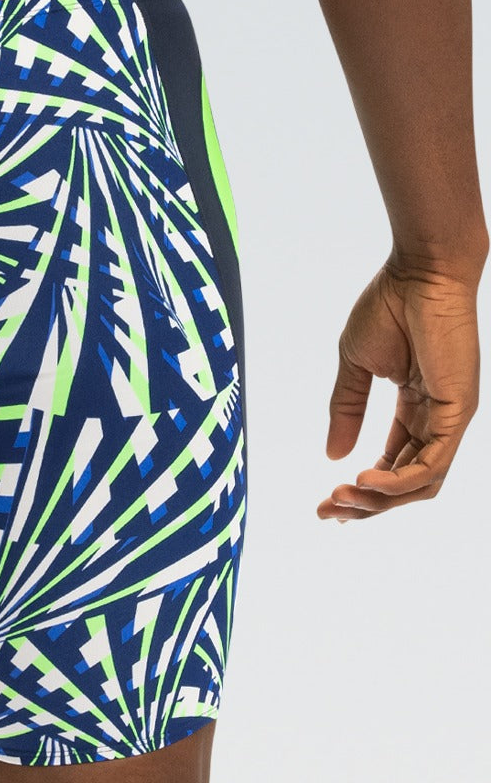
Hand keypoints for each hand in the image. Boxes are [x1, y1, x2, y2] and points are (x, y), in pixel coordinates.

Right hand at [320, 254, 480, 521]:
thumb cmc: (390, 305)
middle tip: (327, 511)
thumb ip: (346, 409)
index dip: (362, 490)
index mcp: (417, 408)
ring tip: (340, 497)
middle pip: (407, 484)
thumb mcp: (356, 366)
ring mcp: (451, 418)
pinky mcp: (457, 412)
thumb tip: (333, 455)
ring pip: (420, 484)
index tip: (325, 502)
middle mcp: (438, 419)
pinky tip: (364, 479)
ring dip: (378, 500)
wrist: (419, 271)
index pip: (394, 463)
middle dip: (365, 505)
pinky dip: (397, 481)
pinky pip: (430, 465)